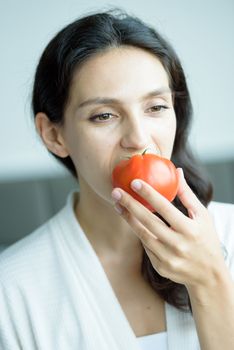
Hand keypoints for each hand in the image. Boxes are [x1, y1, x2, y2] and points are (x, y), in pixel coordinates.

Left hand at [111, 168, 226, 289]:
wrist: (209, 275)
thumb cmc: (206, 239)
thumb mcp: (202, 215)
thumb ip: (187, 194)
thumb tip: (177, 171)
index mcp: (189, 229)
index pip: (165, 208)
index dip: (149, 194)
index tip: (134, 182)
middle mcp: (178, 245)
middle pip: (148, 222)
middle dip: (130, 205)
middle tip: (116, 192)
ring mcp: (168, 258)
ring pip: (143, 235)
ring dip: (128, 219)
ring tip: (118, 205)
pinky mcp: (161, 267)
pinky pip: (146, 247)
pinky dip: (139, 233)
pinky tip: (132, 222)